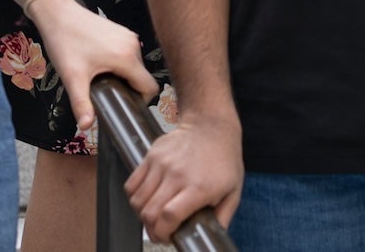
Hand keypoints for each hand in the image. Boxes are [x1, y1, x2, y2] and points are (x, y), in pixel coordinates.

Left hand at [26, 0, 156, 133]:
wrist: (57, 13)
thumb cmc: (65, 43)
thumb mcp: (72, 78)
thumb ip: (82, 104)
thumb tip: (86, 126)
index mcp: (127, 57)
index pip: (150, 87)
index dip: (141, 101)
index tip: (123, 104)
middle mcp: (133, 45)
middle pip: (142, 77)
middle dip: (128, 88)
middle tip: (106, 92)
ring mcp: (128, 36)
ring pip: (135, 65)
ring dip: (123, 75)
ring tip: (100, 77)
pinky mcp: (122, 31)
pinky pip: (129, 53)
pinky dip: (120, 63)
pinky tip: (99, 64)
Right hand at [125, 112, 242, 243]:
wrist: (211, 126)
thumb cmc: (223, 158)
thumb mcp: (233, 191)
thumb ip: (223, 217)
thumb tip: (214, 236)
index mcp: (199, 187)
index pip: (169, 216)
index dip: (163, 233)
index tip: (167, 237)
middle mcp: (177, 175)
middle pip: (150, 212)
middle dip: (152, 230)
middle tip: (160, 231)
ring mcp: (161, 164)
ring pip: (137, 201)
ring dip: (142, 215)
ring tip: (153, 216)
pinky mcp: (151, 156)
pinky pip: (131, 184)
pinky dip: (134, 197)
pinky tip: (146, 200)